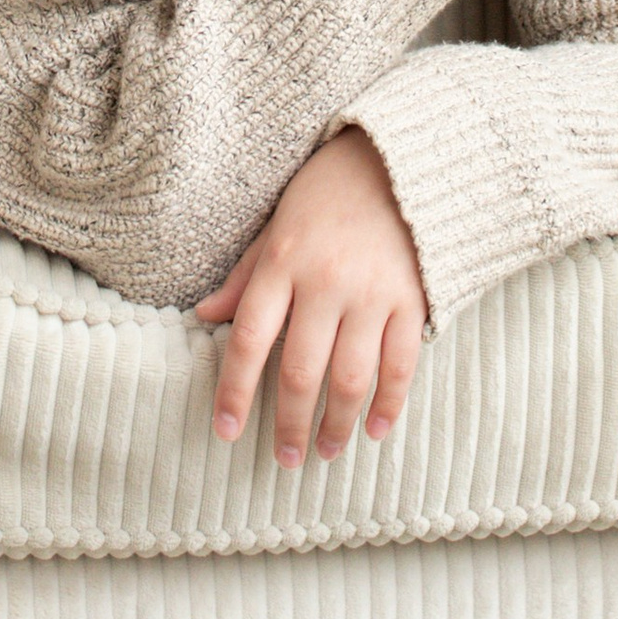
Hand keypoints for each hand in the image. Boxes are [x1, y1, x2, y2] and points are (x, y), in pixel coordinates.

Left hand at [194, 128, 427, 464]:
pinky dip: (389, 403)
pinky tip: (376, 430)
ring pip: (351, 378)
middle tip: (284, 459)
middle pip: (299, 372)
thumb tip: (205, 318)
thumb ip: (244, 277)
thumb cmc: (325, 194)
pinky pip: (400, 364)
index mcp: (283, 264)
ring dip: (337, 424)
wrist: (398, 159)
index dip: (233, 391)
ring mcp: (373, 293)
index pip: (249, 340)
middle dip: (288, 423)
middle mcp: (325, 283)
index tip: (226, 431)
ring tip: (326, 451)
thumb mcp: (275, 227)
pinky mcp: (413, 299)